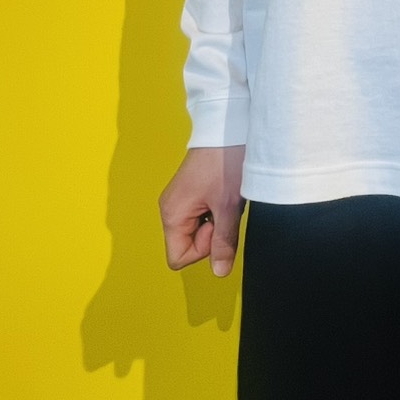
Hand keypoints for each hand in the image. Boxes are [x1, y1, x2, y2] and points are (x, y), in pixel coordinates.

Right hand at [158, 145, 246, 276]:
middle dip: (212, 235)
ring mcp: (181, 200)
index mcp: (171, 214)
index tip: (216, 225)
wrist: (228, 126)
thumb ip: (224, 242)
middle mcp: (171, 208)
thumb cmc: (225, 161)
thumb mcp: (229, 206)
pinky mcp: (192, 192)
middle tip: (224, 208)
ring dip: (217, 221)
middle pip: (188, 245)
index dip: (202, 250)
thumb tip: (220, 272)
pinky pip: (202, 215)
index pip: (178, 258)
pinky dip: (217, 210)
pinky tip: (225, 193)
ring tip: (226, 198)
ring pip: (198, 230)